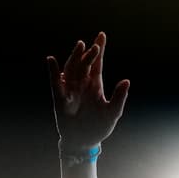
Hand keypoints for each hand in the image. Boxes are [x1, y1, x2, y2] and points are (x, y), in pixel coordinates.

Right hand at [47, 32, 130, 150]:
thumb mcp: (113, 113)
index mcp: (95, 84)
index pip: (97, 63)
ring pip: (72, 69)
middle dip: (89, 53)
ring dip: (75, 58)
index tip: (102, 35)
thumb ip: (119, 97)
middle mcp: (82, 84)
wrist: (83, 142)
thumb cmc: (99, 127)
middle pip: (85, 64)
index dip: (99, 49)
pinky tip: (51, 60)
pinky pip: (55, 83)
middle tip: (94, 45)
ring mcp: (70, 90)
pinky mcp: (60, 98)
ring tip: (80, 46)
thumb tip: (126, 81)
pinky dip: (53, 71)